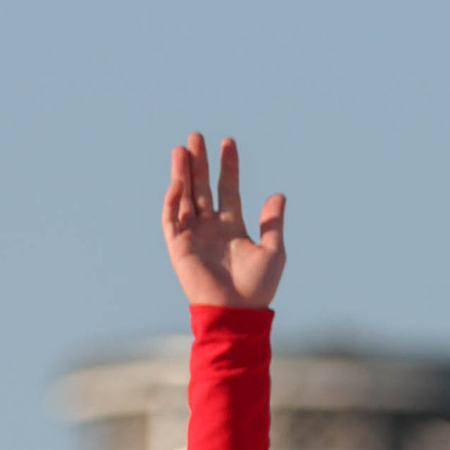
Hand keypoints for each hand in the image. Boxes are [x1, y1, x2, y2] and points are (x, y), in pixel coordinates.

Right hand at [162, 133, 287, 311]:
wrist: (236, 313)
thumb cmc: (257, 288)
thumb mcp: (273, 251)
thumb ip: (273, 222)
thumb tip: (279, 195)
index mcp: (232, 227)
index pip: (227, 189)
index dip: (228, 167)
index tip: (228, 142)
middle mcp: (210, 228)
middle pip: (202, 188)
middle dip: (199, 163)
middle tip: (196, 136)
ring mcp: (193, 236)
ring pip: (184, 197)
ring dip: (182, 173)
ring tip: (182, 149)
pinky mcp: (178, 247)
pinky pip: (171, 219)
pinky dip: (173, 200)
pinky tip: (178, 181)